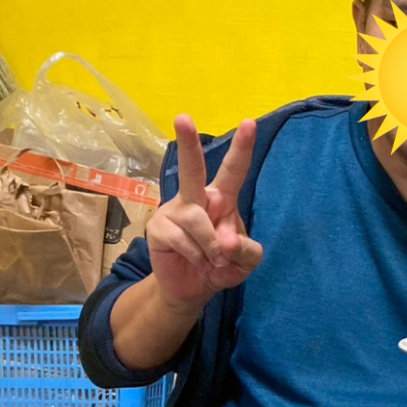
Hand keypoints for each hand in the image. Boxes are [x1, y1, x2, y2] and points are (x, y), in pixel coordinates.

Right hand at [147, 115, 263, 310]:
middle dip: (187, 143)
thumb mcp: (246, 262)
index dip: (242, 148)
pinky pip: (184, 241)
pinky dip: (197, 257)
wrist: (191, 288)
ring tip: (212, 260)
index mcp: (222, 198)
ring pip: (199, 222)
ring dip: (212, 249)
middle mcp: (197, 198)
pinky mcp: (158, 228)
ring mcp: (174, 211)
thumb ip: (246, 250)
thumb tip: (225, 242)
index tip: (249, 123)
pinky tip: (195, 261)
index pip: (234, 170)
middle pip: (192, 169)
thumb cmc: (221, 266)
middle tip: (183, 117)